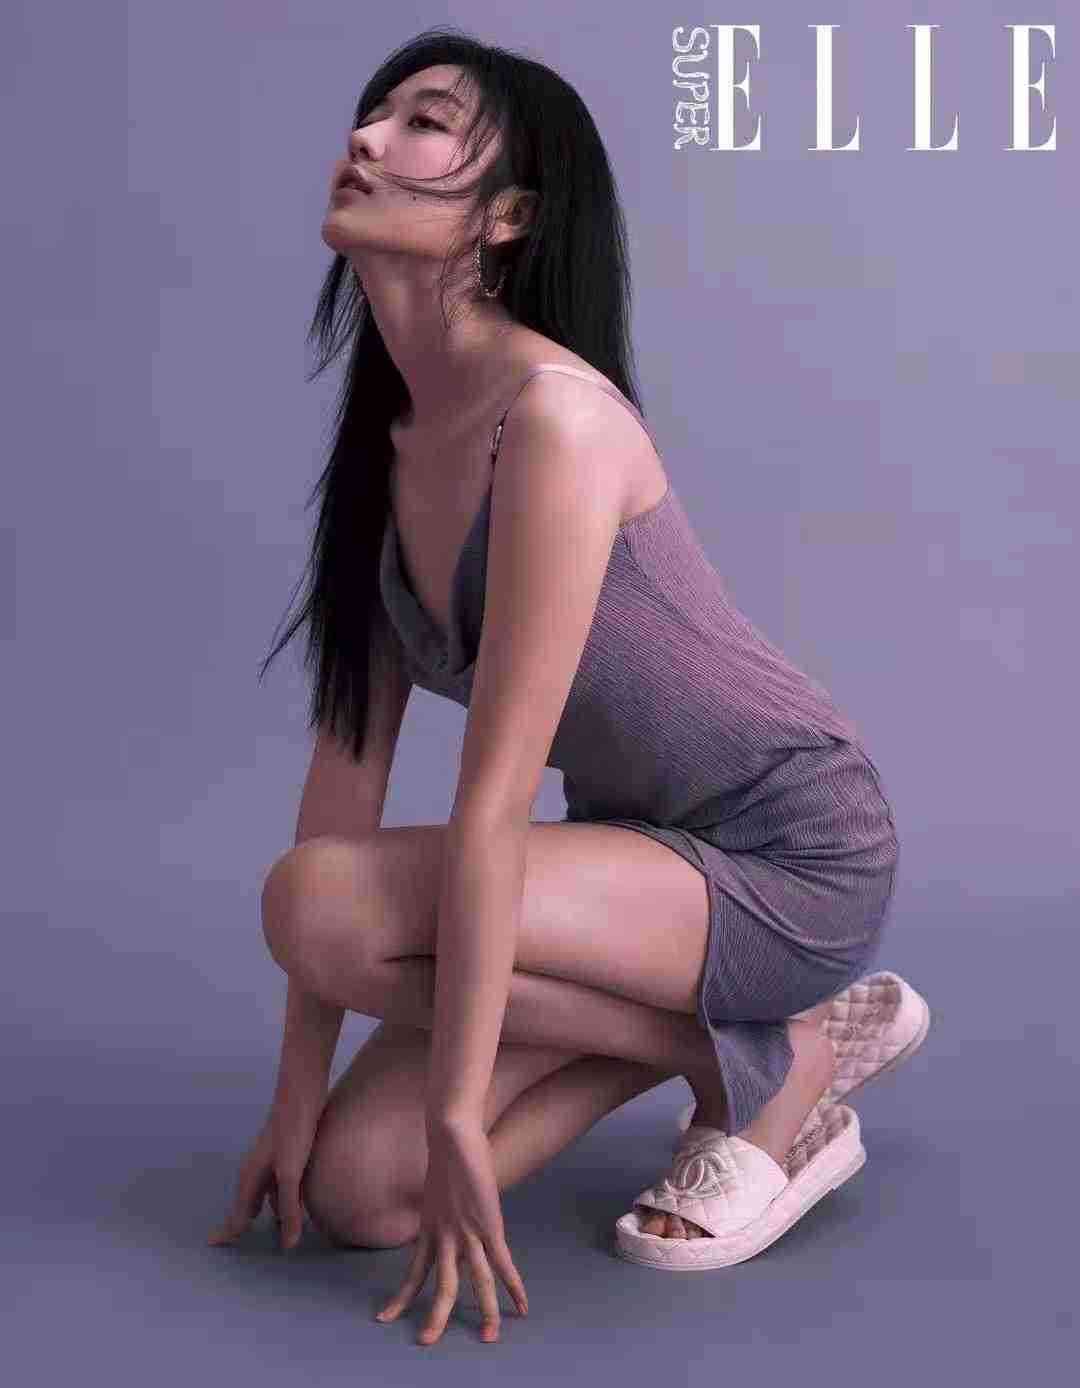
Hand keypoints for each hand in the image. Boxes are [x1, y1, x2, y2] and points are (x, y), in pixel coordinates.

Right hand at [207, 1100, 319, 1251]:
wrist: (301, 1094)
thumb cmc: (292, 1132)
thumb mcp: (290, 1174)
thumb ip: (290, 1209)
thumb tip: (288, 1244)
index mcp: (250, 1178)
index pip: (237, 1214)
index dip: (227, 1231)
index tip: (211, 1245)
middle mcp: (256, 1170)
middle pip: (247, 1204)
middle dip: (243, 1222)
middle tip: (236, 1239)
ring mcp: (270, 1161)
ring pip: (265, 1193)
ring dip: (267, 1210)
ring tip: (272, 1227)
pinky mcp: (286, 1153)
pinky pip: (279, 1183)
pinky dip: (282, 1197)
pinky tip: (295, 1199)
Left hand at [374, 1117, 528, 1344]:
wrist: (451, 1134)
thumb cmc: (447, 1153)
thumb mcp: (436, 1188)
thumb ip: (441, 1208)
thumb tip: (448, 1215)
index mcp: (429, 1229)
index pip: (413, 1272)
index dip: (401, 1297)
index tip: (385, 1317)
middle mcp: (445, 1236)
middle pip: (440, 1285)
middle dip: (434, 1317)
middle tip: (426, 1343)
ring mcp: (468, 1232)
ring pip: (474, 1282)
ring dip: (481, 1312)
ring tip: (486, 1338)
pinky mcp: (489, 1224)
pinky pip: (503, 1263)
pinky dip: (514, 1286)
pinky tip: (520, 1307)